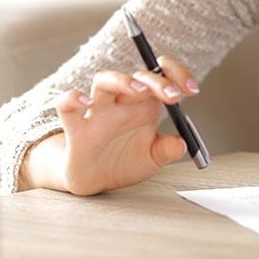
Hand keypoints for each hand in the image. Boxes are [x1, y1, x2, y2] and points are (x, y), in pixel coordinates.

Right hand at [20, 55, 200, 194]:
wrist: (95, 182)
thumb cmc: (124, 162)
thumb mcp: (152, 160)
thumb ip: (167, 150)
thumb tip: (181, 143)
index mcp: (144, 107)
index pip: (160, 77)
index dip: (177, 76)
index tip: (193, 89)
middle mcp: (122, 104)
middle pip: (137, 77)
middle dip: (157, 81)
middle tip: (173, 95)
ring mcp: (98, 112)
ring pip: (104, 80)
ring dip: (123, 80)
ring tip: (139, 91)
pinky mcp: (75, 127)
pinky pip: (66, 104)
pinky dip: (72, 98)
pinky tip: (86, 103)